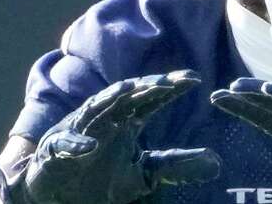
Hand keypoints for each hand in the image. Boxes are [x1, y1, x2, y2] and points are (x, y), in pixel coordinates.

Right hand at [0, 70, 220, 203]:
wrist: (61, 196)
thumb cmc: (100, 179)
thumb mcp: (144, 174)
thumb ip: (174, 165)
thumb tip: (215, 162)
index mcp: (125, 121)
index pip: (151, 99)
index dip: (171, 88)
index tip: (196, 80)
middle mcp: (104, 118)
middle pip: (127, 96)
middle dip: (146, 86)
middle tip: (170, 81)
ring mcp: (79, 130)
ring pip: (95, 109)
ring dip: (110, 99)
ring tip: (130, 90)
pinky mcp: (56, 149)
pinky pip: (66, 144)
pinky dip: (77, 144)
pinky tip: (90, 145)